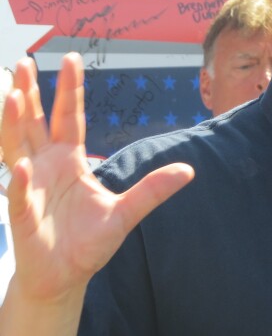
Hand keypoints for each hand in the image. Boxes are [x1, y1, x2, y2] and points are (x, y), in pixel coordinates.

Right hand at [0, 53, 192, 331]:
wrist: (64, 278)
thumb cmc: (89, 243)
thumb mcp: (126, 212)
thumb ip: (153, 189)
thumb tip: (189, 170)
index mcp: (70, 160)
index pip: (69, 117)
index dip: (70, 89)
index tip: (70, 58)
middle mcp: (45, 166)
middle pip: (36, 123)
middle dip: (29, 94)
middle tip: (23, 62)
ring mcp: (30, 187)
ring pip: (17, 148)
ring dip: (12, 123)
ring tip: (10, 95)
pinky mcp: (21, 216)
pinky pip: (19, 194)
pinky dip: (20, 181)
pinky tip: (21, 167)